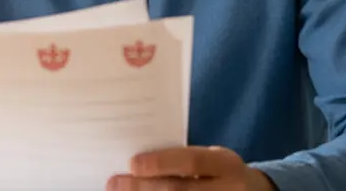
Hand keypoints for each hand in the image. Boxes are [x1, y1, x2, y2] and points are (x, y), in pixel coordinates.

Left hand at [108, 146, 275, 190]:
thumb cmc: (218, 172)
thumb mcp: (210, 158)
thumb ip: (181, 158)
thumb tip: (136, 161)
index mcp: (226, 164)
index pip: (192, 162)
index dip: (161, 163)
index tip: (132, 163)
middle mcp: (229, 189)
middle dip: (143, 187)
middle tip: (115, 182)